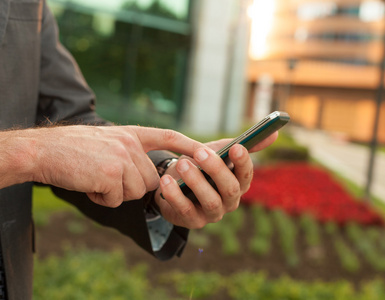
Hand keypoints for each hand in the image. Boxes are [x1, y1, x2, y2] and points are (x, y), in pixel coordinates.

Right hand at [21, 126, 203, 206]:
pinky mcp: (113, 174)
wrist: (43, 151)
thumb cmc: (73, 150)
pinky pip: (118, 199)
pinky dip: (103, 199)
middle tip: (105, 177)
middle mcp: (131, 143)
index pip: (168, 136)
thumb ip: (130, 154)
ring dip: (116, 193)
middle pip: (150, 179)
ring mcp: (123, 157)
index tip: (205, 151)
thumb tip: (149, 179)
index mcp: (131, 133)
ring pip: (136, 191)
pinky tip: (89, 185)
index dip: (188, 145)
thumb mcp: (107, 143)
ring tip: (94, 179)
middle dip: (131, 186)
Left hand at [154, 132, 277, 227]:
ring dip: (196, 182)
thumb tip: (275, 134)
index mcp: (238, 182)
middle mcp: (230, 201)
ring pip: (210, 201)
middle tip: (200, 152)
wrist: (174, 182)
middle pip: (230, 189)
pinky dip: (175, 195)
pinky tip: (166, 181)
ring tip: (182, 164)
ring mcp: (212, 214)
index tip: (237, 147)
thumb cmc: (200, 165)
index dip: (243, 162)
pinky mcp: (193, 222)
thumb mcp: (219, 151)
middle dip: (216, 170)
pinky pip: (185, 210)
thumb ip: (241, 144)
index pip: (247, 175)